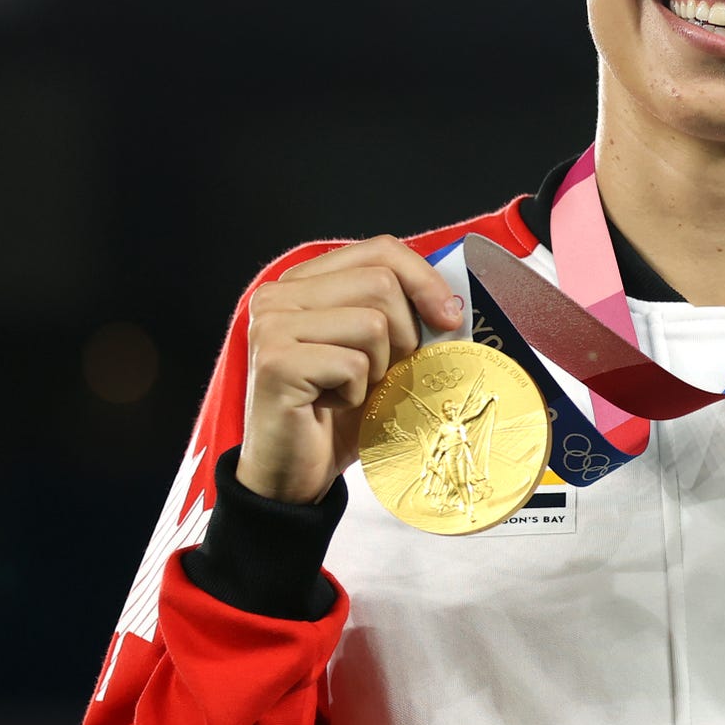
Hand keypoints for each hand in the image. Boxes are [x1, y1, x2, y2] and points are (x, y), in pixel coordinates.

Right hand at [237, 238, 468, 503]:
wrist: (292, 475)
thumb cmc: (335, 414)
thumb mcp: (378, 354)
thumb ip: (402, 316)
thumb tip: (453, 303)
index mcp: (303, 281)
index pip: (380, 249)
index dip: (424, 280)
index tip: (448, 318)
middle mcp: (279, 294)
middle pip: (382, 282)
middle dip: (403, 334)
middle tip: (383, 372)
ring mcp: (272, 325)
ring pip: (373, 322)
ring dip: (378, 368)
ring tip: (350, 390)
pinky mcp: (275, 362)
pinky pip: (353, 364)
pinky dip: (357, 394)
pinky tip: (330, 407)